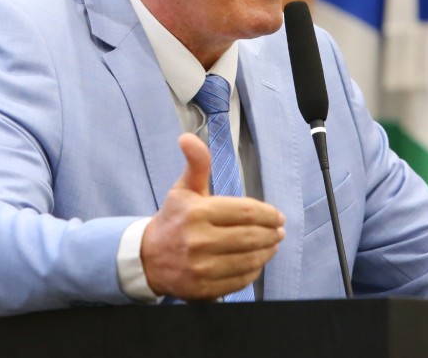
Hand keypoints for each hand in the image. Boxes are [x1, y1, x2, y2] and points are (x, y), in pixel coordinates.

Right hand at [141, 133, 284, 299]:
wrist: (148, 258)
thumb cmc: (173, 219)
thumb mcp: (183, 189)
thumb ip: (196, 164)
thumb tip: (187, 137)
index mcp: (197, 213)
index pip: (246, 212)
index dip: (268, 214)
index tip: (277, 216)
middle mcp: (198, 241)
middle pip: (251, 237)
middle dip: (271, 233)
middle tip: (279, 231)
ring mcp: (201, 268)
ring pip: (249, 259)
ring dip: (267, 251)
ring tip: (273, 244)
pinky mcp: (203, 289)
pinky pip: (240, 279)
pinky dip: (254, 270)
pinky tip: (257, 261)